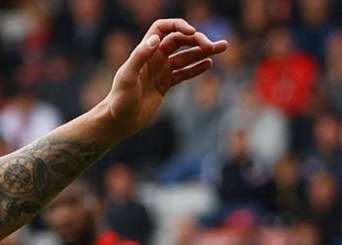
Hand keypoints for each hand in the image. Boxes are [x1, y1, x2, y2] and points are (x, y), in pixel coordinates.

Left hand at [101, 20, 228, 137]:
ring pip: (186, 57)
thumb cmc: (120, 100)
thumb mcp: (128, 77)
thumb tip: (155, 39)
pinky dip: (196, 68)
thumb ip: (139, 56)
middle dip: (197, 40)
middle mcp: (154, 58)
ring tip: (222, 47)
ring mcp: (161, 71)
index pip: (163, 28)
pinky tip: (209, 64)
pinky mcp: (165, 85)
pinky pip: (184, 73)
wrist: (119, 121)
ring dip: (203, 51)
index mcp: (145, 51)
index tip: (192, 33)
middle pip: (179, 40)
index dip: (178, 26)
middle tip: (213, 46)